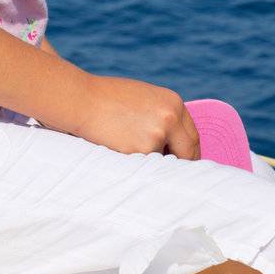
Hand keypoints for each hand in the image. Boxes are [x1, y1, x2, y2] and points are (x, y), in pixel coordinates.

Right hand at [72, 73, 201, 159]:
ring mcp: (157, 135)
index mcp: (174, 103)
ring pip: (163, 162)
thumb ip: (164, 117)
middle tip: (171, 174)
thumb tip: (176, 146)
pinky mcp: (141, 151)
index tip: (182, 163)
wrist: (82, 100)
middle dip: (180, 164)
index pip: (192, 137)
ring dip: (152, 162)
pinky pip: (145, 166)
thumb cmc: (109, 99)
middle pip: (188, 153)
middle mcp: (171, 118)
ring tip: (127, 145)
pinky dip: (136, 164)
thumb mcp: (146, 100)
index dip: (188, 152)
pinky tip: (119, 147)